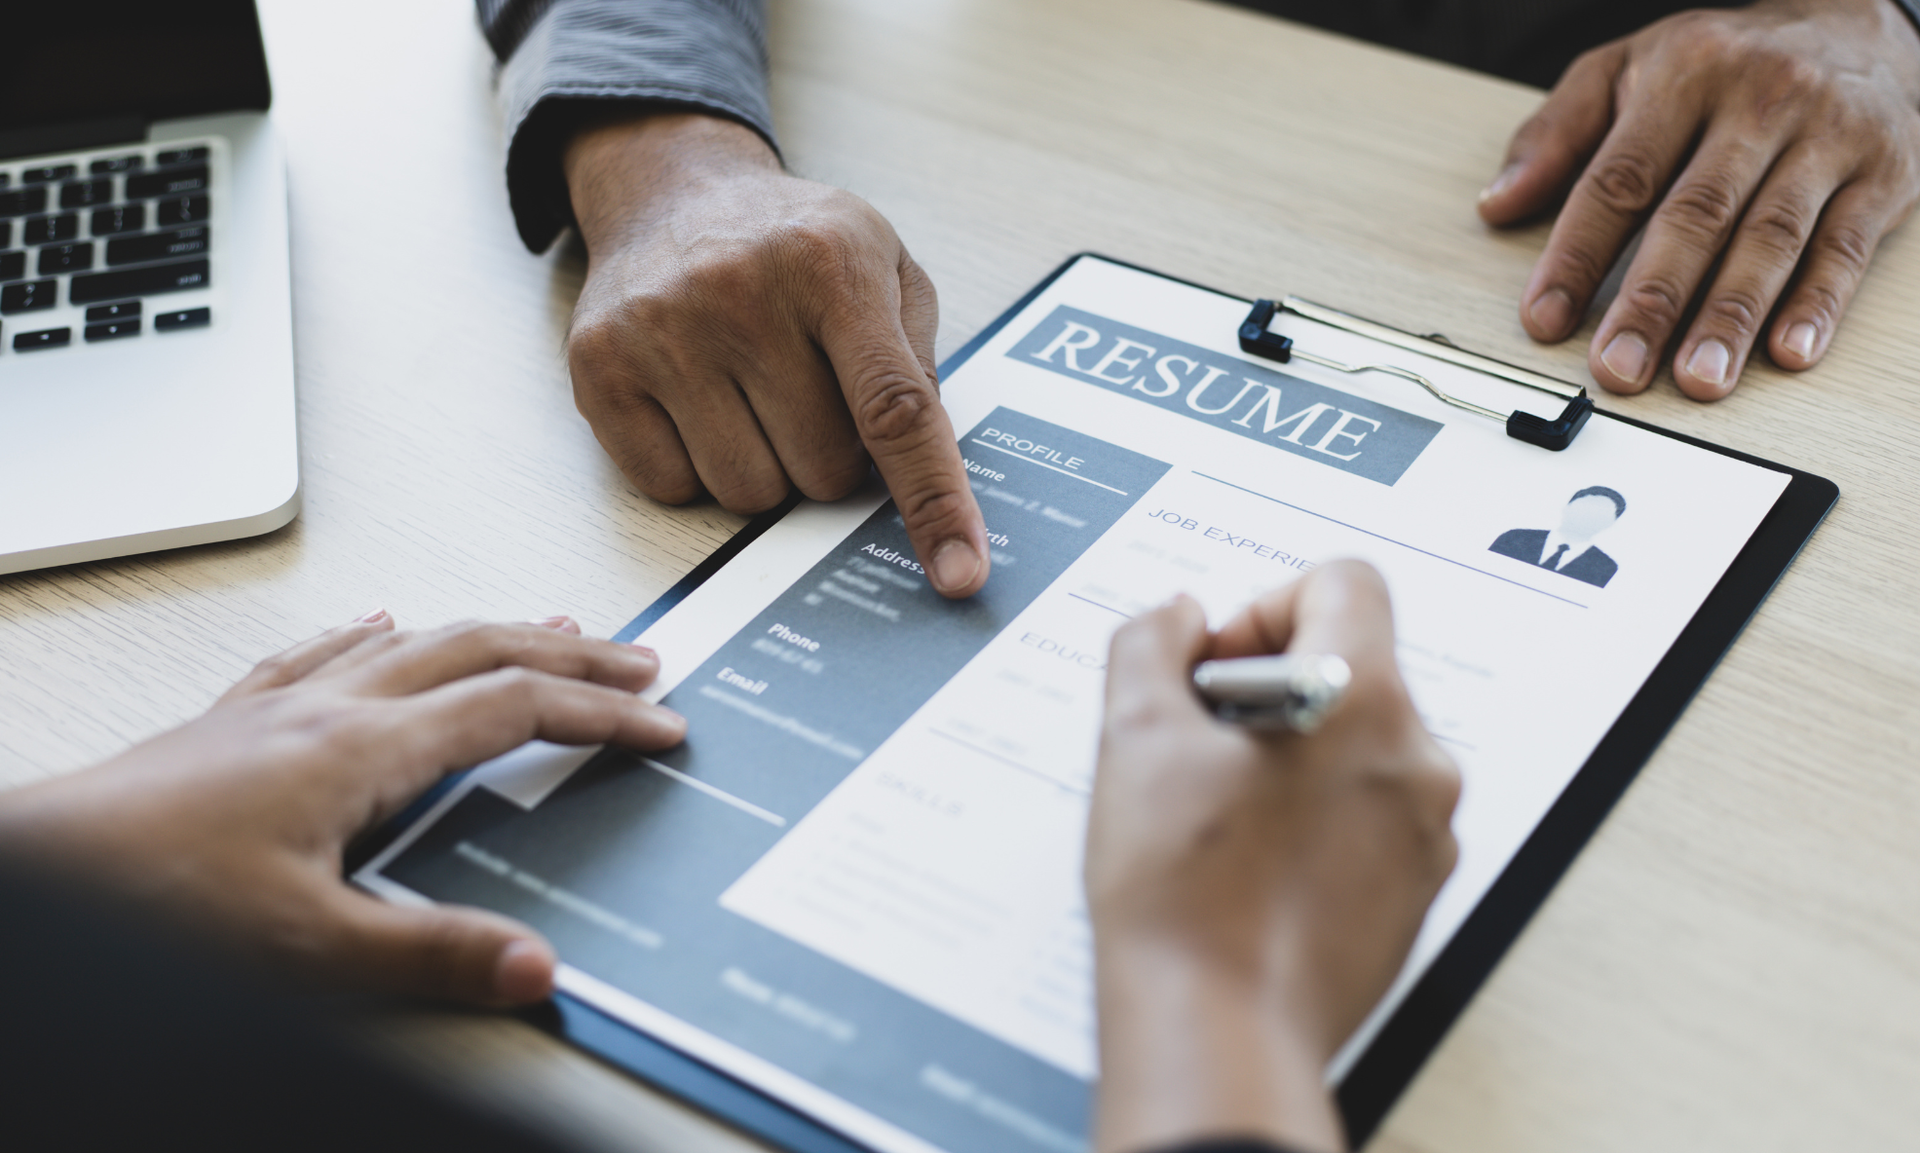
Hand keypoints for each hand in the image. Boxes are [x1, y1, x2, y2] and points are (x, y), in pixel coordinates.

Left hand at [0, 612, 684, 1005]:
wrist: (35, 875)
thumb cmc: (151, 904)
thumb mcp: (306, 949)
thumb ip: (430, 955)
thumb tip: (536, 968)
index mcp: (362, 750)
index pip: (516, 709)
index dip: (602, 711)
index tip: (663, 722)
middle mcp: (329, 710)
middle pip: (480, 650)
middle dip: (572, 650)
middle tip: (639, 655)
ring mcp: (279, 707)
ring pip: (415, 640)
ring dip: (496, 630)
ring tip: (550, 623)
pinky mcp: (234, 723)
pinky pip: (326, 654)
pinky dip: (379, 635)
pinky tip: (379, 623)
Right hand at [563, 113, 989, 596]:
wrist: (671, 190)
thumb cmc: (792, 244)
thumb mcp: (885, 265)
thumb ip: (919, 363)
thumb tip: (924, 477)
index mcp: (831, 262)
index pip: (894, 407)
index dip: (934, 499)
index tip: (958, 574)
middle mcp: (741, 291)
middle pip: (822, 470)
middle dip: (830, 455)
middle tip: (805, 391)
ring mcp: (662, 331)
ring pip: (749, 494)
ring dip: (764, 467)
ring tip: (749, 393)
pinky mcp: (600, 369)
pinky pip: (673, 489)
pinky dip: (695, 468)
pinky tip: (695, 401)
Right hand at [1084, 562, 1458, 1152]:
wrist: (1217, 1031)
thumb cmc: (1183, 895)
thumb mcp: (1134, 736)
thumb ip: (1149, 643)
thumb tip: (1178, 620)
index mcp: (1362, 701)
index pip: (1346, 583)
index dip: (1266, 604)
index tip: (1218, 665)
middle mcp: (1417, 761)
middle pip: (1350, 668)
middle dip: (1269, 688)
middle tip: (1201, 744)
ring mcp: (1426, 834)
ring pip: (1360, 747)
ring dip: (1293, 755)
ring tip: (1220, 813)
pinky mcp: (1415, 894)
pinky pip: (1370, 819)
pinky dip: (1316, 819)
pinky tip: (1249, 863)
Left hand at [1479, 0, 1919, 398]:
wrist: (1861, 19)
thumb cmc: (1724, 60)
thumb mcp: (1627, 68)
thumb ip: (1556, 134)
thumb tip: (1498, 202)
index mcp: (1685, 75)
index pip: (1619, 179)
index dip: (1577, 255)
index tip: (1545, 319)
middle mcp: (1760, 102)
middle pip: (1696, 216)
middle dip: (1653, 301)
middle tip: (1619, 368)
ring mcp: (1827, 138)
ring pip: (1772, 237)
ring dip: (1731, 316)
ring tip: (1698, 379)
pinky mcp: (1883, 173)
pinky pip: (1846, 246)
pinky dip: (1818, 303)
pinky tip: (1789, 351)